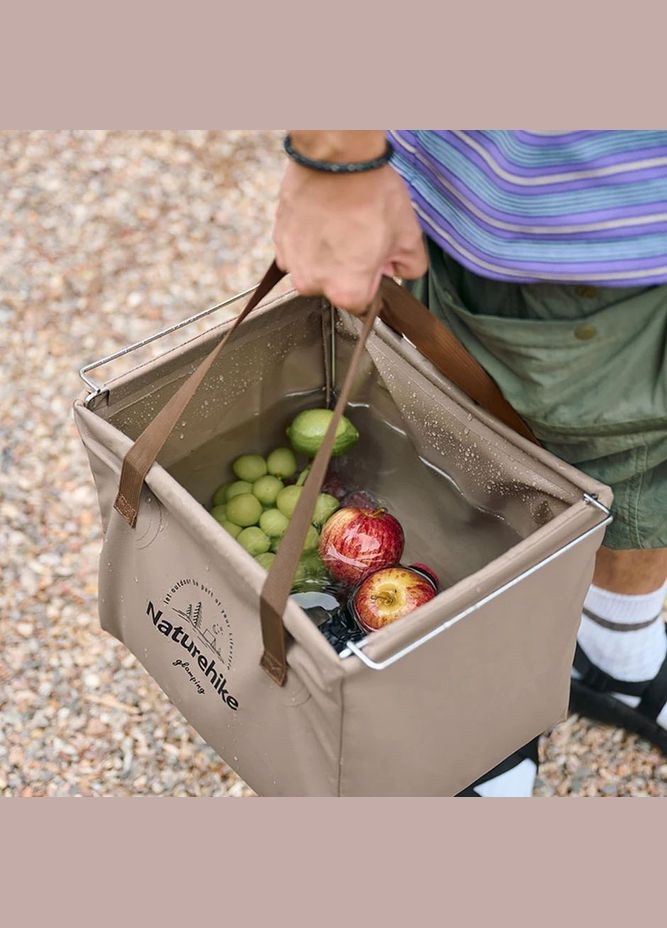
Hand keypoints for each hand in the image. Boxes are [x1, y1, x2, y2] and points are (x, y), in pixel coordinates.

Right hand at [273, 133, 426, 313]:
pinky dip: (310, 237)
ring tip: (341, 222)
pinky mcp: (279, 238)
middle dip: (349, 266)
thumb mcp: (409, 237)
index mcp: (346, 292)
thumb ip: (410, 268)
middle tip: (361, 233)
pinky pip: (298, 249)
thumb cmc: (371, 197)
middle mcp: (313, 284)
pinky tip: (324, 216)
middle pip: (336, 284)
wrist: (336, 159)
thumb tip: (399, 271)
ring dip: (327, 252)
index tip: (376, 257)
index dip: (374, 277)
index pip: (363, 300)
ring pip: (315, 266)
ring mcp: (292, 261)